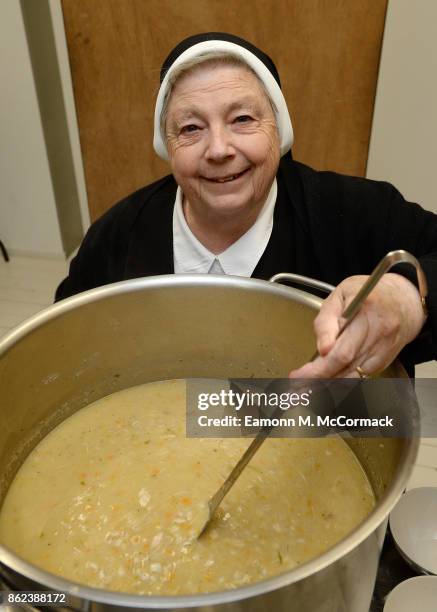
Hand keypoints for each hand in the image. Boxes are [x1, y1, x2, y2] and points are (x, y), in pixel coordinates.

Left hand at [288, 273, 426, 378]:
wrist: (405, 302)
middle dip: (317, 377)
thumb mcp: (342, 294)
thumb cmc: (369, 294)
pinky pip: (360, 377)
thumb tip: (321, 348)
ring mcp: (383, 350)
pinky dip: (341, 382)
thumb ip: (327, 319)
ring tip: (304, 388)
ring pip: (353, 375)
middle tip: (296, 383)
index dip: (321, 364)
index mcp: (367, 313)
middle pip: (345, 364)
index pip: (343, 347)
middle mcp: (378, 334)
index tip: (302, 372)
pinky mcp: (384, 361)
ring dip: (327, 384)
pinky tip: (324, 385)